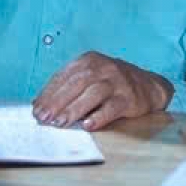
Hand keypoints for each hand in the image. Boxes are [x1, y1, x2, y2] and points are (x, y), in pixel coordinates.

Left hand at [32, 51, 173, 130]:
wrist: (148, 86)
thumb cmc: (112, 84)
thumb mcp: (91, 78)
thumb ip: (68, 87)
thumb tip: (40, 105)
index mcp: (89, 60)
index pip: (65, 76)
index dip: (49, 93)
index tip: (37, 110)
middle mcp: (104, 67)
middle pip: (77, 83)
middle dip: (57, 101)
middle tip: (44, 118)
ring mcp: (118, 81)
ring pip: (93, 93)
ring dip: (74, 109)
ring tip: (60, 123)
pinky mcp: (129, 97)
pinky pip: (112, 107)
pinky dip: (99, 116)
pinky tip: (87, 125)